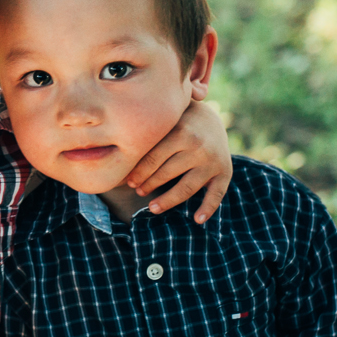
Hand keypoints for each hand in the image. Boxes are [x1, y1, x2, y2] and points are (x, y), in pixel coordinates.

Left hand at [125, 99, 231, 223]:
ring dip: (168, 201)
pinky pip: (217, 194)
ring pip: (186, 187)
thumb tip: (110, 129)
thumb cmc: (178, 119)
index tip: (128, 182)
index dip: (138, 173)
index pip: (153, 158)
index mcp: (181, 131)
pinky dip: (208, 208)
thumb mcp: (165, 116)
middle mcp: (198, 146)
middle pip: (167, 173)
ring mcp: (213, 160)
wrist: (212, 117)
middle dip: (148, 185)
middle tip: (137, 191)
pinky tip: (197, 220)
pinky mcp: (225, 171)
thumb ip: (146, 123)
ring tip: (152, 208)